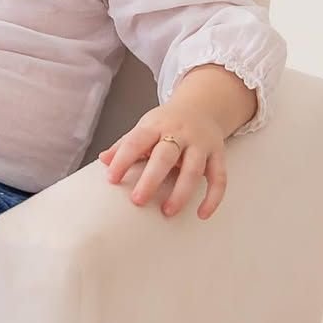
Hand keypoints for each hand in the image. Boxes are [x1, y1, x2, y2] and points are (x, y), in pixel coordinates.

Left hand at [97, 106, 226, 219]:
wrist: (201, 107)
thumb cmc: (166, 123)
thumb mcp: (144, 127)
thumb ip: (125, 145)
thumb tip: (103, 160)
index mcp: (156, 125)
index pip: (136, 142)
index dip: (123, 160)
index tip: (112, 179)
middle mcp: (180, 133)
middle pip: (166, 156)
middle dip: (151, 179)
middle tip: (137, 200)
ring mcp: (201, 144)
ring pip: (194, 169)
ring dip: (181, 192)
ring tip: (167, 211)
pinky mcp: (218, 155)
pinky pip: (219, 178)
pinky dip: (213, 197)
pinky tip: (202, 214)